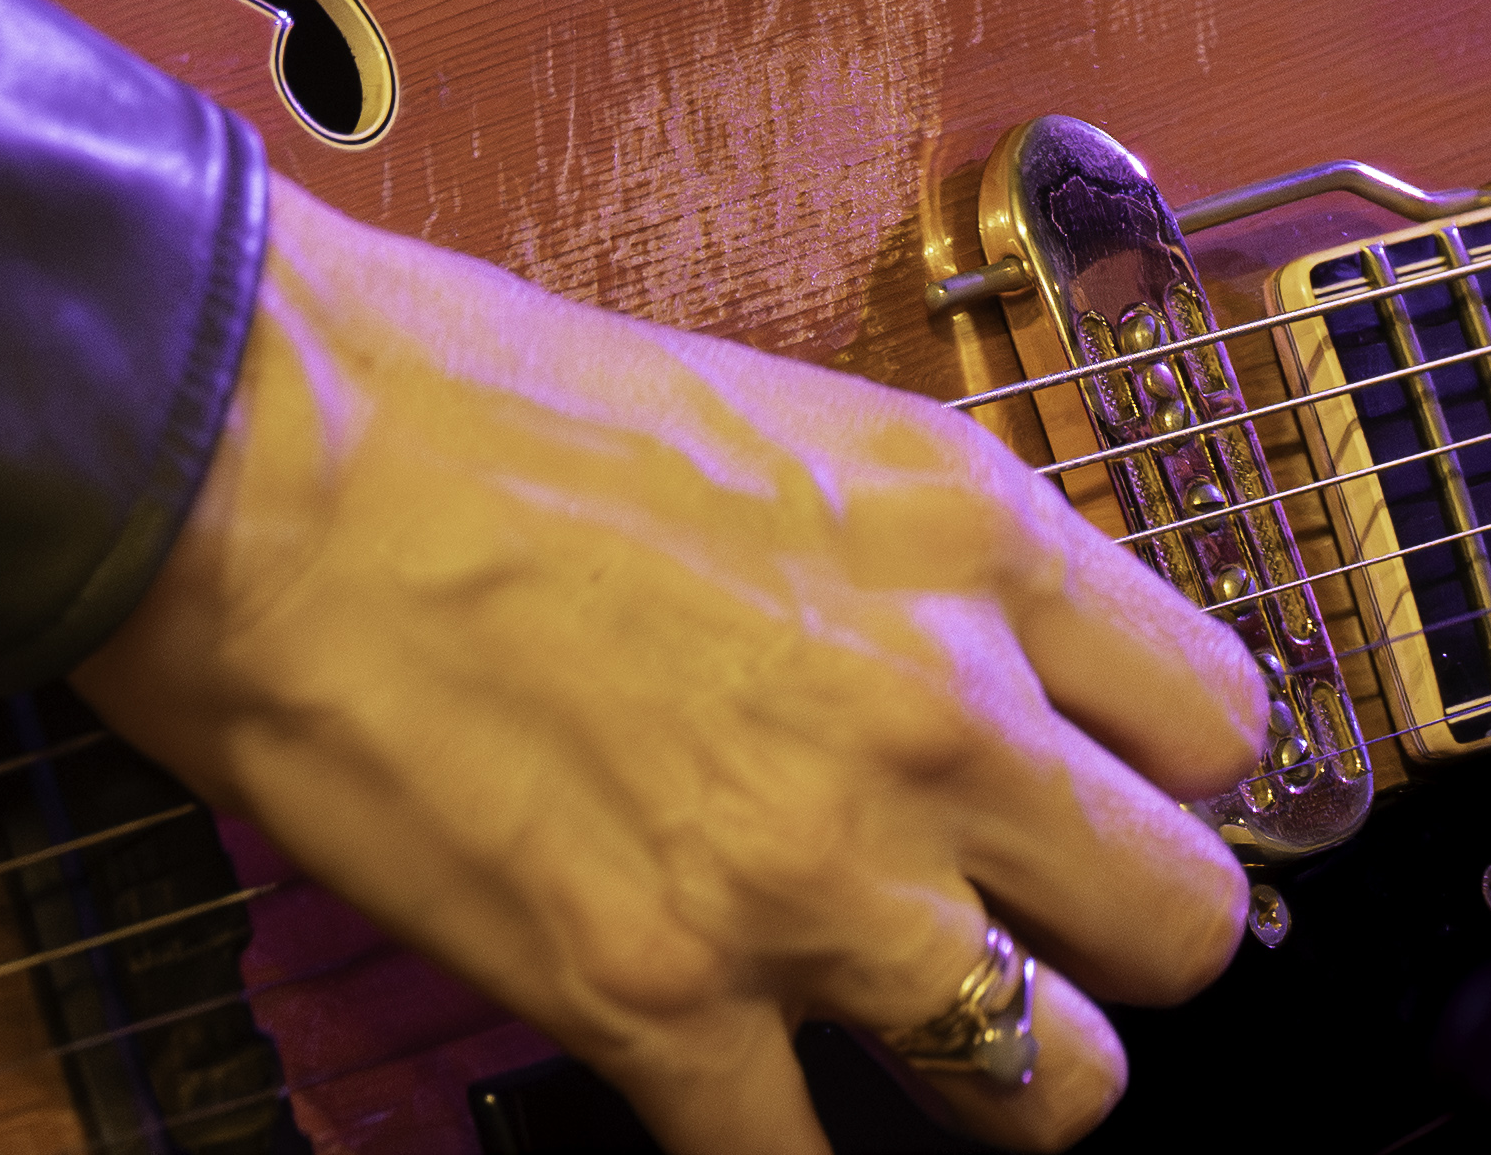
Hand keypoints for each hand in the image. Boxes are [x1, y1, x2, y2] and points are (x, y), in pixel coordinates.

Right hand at [68, 184, 1270, 1151]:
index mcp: (976, 541)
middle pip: (1183, 926)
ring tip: (910, 1039)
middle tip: (1024, 932)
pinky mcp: (661, 1002)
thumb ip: (918, 565)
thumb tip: (990, 670)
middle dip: (1113, 945)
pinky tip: (734, 1098)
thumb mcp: (786, 425)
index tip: (1105, 797)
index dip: (1166, 780)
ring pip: (1054, 1090)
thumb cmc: (485, 410)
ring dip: (995, 1078)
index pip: (1224, 725)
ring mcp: (813, 879)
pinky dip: (775, 1154)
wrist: (267, 463)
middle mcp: (940, 715)